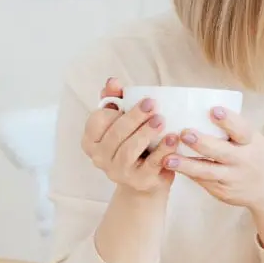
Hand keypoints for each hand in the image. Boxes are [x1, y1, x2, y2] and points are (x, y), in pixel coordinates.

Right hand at [81, 77, 178, 194]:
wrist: (148, 180)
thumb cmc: (134, 144)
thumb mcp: (123, 122)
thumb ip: (116, 100)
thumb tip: (113, 81)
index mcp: (91, 141)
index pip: (96, 121)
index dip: (113, 110)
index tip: (132, 98)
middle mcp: (100, 158)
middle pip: (115, 134)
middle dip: (134, 117)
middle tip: (152, 104)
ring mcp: (118, 172)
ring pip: (129, 150)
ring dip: (145, 133)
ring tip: (160, 119)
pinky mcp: (140, 181)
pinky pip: (151, 164)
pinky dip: (162, 150)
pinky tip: (172, 138)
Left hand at [165, 106, 263, 211]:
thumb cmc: (258, 157)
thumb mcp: (254, 140)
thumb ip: (234, 129)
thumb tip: (202, 106)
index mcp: (252, 142)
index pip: (241, 130)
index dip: (228, 120)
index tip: (213, 110)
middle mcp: (243, 161)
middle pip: (221, 152)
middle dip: (202, 143)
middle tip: (183, 133)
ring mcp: (232, 178)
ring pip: (207, 171)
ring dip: (186, 165)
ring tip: (167, 159)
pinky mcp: (223, 191)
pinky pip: (202, 180)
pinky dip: (187, 172)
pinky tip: (170, 166)